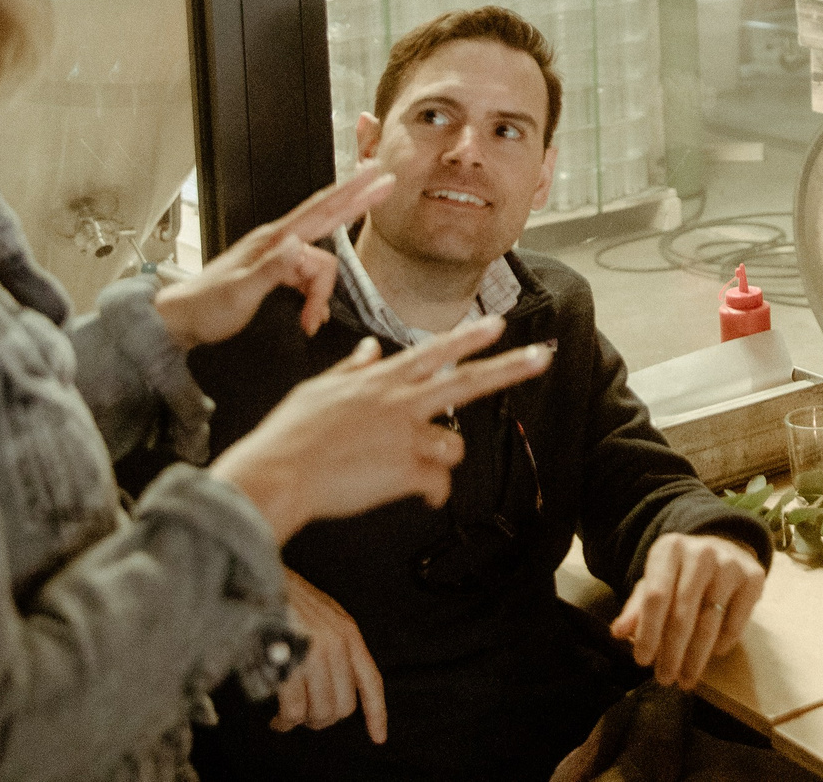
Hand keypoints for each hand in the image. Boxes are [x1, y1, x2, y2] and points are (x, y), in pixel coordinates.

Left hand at [153, 167, 395, 348]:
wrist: (180, 321)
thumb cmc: (205, 308)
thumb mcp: (239, 293)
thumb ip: (271, 268)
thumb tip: (298, 244)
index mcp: (272, 241)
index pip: (318, 210)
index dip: (349, 192)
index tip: (373, 174)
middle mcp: (277, 242)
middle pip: (326, 220)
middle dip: (357, 203)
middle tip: (386, 184)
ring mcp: (277, 257)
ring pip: (318, 265)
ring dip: (321, 296)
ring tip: (311, 322)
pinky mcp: (275, 272)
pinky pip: (307, 278)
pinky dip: (313, 299)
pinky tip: (309, 317)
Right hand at [210, 316, 554, 541]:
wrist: (279, 474)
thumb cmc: (291, 435)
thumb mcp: (318, 390)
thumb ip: (351, 369)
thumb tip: (369, 349)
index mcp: (380, 381)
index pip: (433, 351)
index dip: (468, 338)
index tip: (498, 324)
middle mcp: (400, 403)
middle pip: (466, 381)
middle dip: (509, 367)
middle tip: (543, 357)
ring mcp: (405, 437)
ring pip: (455, 444)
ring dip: (446, 457)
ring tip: (424, 469)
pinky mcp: (405, 471)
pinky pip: (438, 484)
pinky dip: (433, 493)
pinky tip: (420, 497)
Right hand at [270, 570, 386, 741]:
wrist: (257, 577)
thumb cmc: (284, 598)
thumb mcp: (322, 615)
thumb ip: (334, 646)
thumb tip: (334, 685)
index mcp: (348, 633)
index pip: (371, 681)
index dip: (377, 713)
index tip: (379, 736)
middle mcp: (337, 644)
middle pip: (343, 707)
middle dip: (322, 719)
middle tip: (304, 716)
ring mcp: (314, 654)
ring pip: (320, 712)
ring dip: (302, 721)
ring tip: (287, 716)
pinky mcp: (290, 662)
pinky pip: (295, 710)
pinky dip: (285, 720)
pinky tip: (277, 716)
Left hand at [609, 533, 764, 689]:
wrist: (725, 547)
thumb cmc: (682, 573)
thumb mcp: (656, 581)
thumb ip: (637, 607)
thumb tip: (618, 633)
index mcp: (669, 549)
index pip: (655, 596)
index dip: (648, 632)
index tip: (642, 661)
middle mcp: (701, 552)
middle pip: (683, 613)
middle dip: (672, 652)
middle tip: (665, 679)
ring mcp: (730, 563)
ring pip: (709, 622)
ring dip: (696, 657)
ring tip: (686, 680)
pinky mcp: (754, 576)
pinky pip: (736, 622)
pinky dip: (723, 643)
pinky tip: (714, 654)